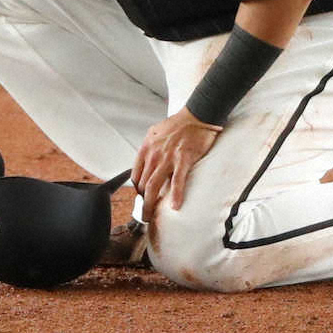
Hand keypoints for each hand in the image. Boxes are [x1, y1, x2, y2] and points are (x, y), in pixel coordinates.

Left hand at [132, 108, 220, 222]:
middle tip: (145, 214)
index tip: (143, 199)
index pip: (136, 176)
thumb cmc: (179, 124)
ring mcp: (168, 158)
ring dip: (150, 205)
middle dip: (142, 202)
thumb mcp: (155, 132)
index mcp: (146, 148)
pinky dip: (176, 195)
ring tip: (150, 217)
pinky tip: (175, 206)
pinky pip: (177, 181)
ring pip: (153, 187)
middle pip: (142, 185)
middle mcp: (154, 154)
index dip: (138, 191)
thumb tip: (147, 162)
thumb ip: (150, 148)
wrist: (196, 115)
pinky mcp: (183, 159)